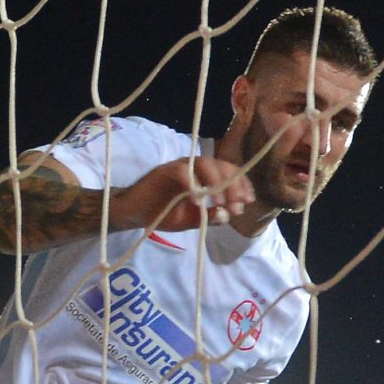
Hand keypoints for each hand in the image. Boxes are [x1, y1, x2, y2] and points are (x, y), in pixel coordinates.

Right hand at [115, 156, 255, 232]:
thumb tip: (228, 215)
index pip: (229, 171)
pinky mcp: (163, 171)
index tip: (248, 200)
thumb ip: (212, 217)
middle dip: (233, 185)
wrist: (135, 213)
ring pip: (204, 164)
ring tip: (220, 203)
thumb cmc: (164, 213)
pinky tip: (197, 202)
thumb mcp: (194, 220)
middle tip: (236, 206)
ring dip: (217, 183)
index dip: (241, 183)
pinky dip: (192, 184)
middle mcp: (194, 167)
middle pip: (220, 165)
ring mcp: (179, 167)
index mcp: (204, 176)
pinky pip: (181, 172)